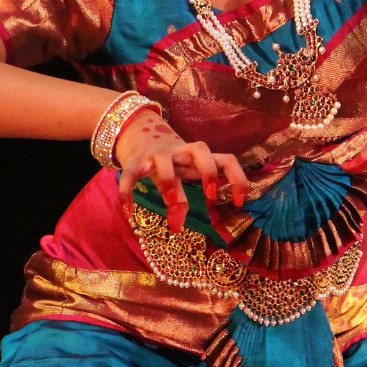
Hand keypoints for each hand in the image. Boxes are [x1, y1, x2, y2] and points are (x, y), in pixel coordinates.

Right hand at [114, 110, 248, 229]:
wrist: (141, 136)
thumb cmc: (170, 163)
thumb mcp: (180, 179)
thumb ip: (181, 202)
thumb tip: (177, 230)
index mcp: (198, 157)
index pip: (226, 160)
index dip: (237, 178)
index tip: (239, 202)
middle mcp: (181, 152)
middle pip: (201, 148)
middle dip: (208, 170)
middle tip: (210, 195)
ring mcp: (158, 154)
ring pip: (165, 159)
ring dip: (169, 179)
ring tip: (169, 201)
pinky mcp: (136, 160)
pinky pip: (130, 174)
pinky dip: (127, 191)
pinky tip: (127, 212)